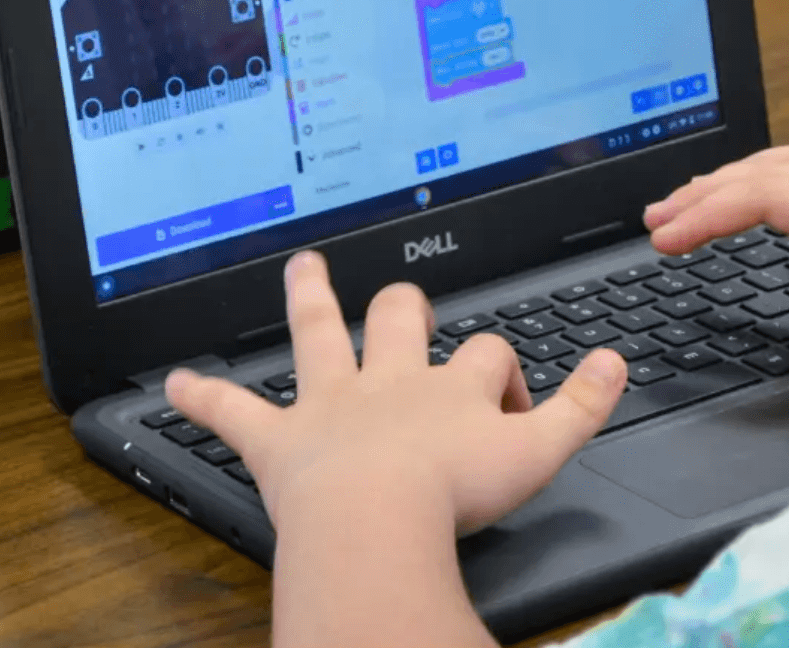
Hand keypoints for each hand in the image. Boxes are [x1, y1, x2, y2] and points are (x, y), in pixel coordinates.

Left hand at [166, 251, 626, 536]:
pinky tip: (172, 384)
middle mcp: (391, 383)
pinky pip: (237, 412)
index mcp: (451, 390)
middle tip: (404, 301)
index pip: (489, 357)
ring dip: (309, 301)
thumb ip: (583, 407)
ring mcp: (333, 405)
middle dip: (405, 306)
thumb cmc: (455, 493)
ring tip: (301, 270)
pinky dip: (205, 398)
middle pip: (402, 320)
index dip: (504, 375)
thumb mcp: (541, 453)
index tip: (510, 408)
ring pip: (320, 336)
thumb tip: (616, 361)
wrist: (380, 518)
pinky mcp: (282, 442)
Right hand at [644, 146, 788, 361]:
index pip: (762, 197)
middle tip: (653, 221)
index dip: (706, 215)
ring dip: (730, 178)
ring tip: (689, 200)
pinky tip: (765, 189)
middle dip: (701, 194)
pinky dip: (765, 173)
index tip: (663, 239)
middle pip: (762, 172)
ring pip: (782, 162)